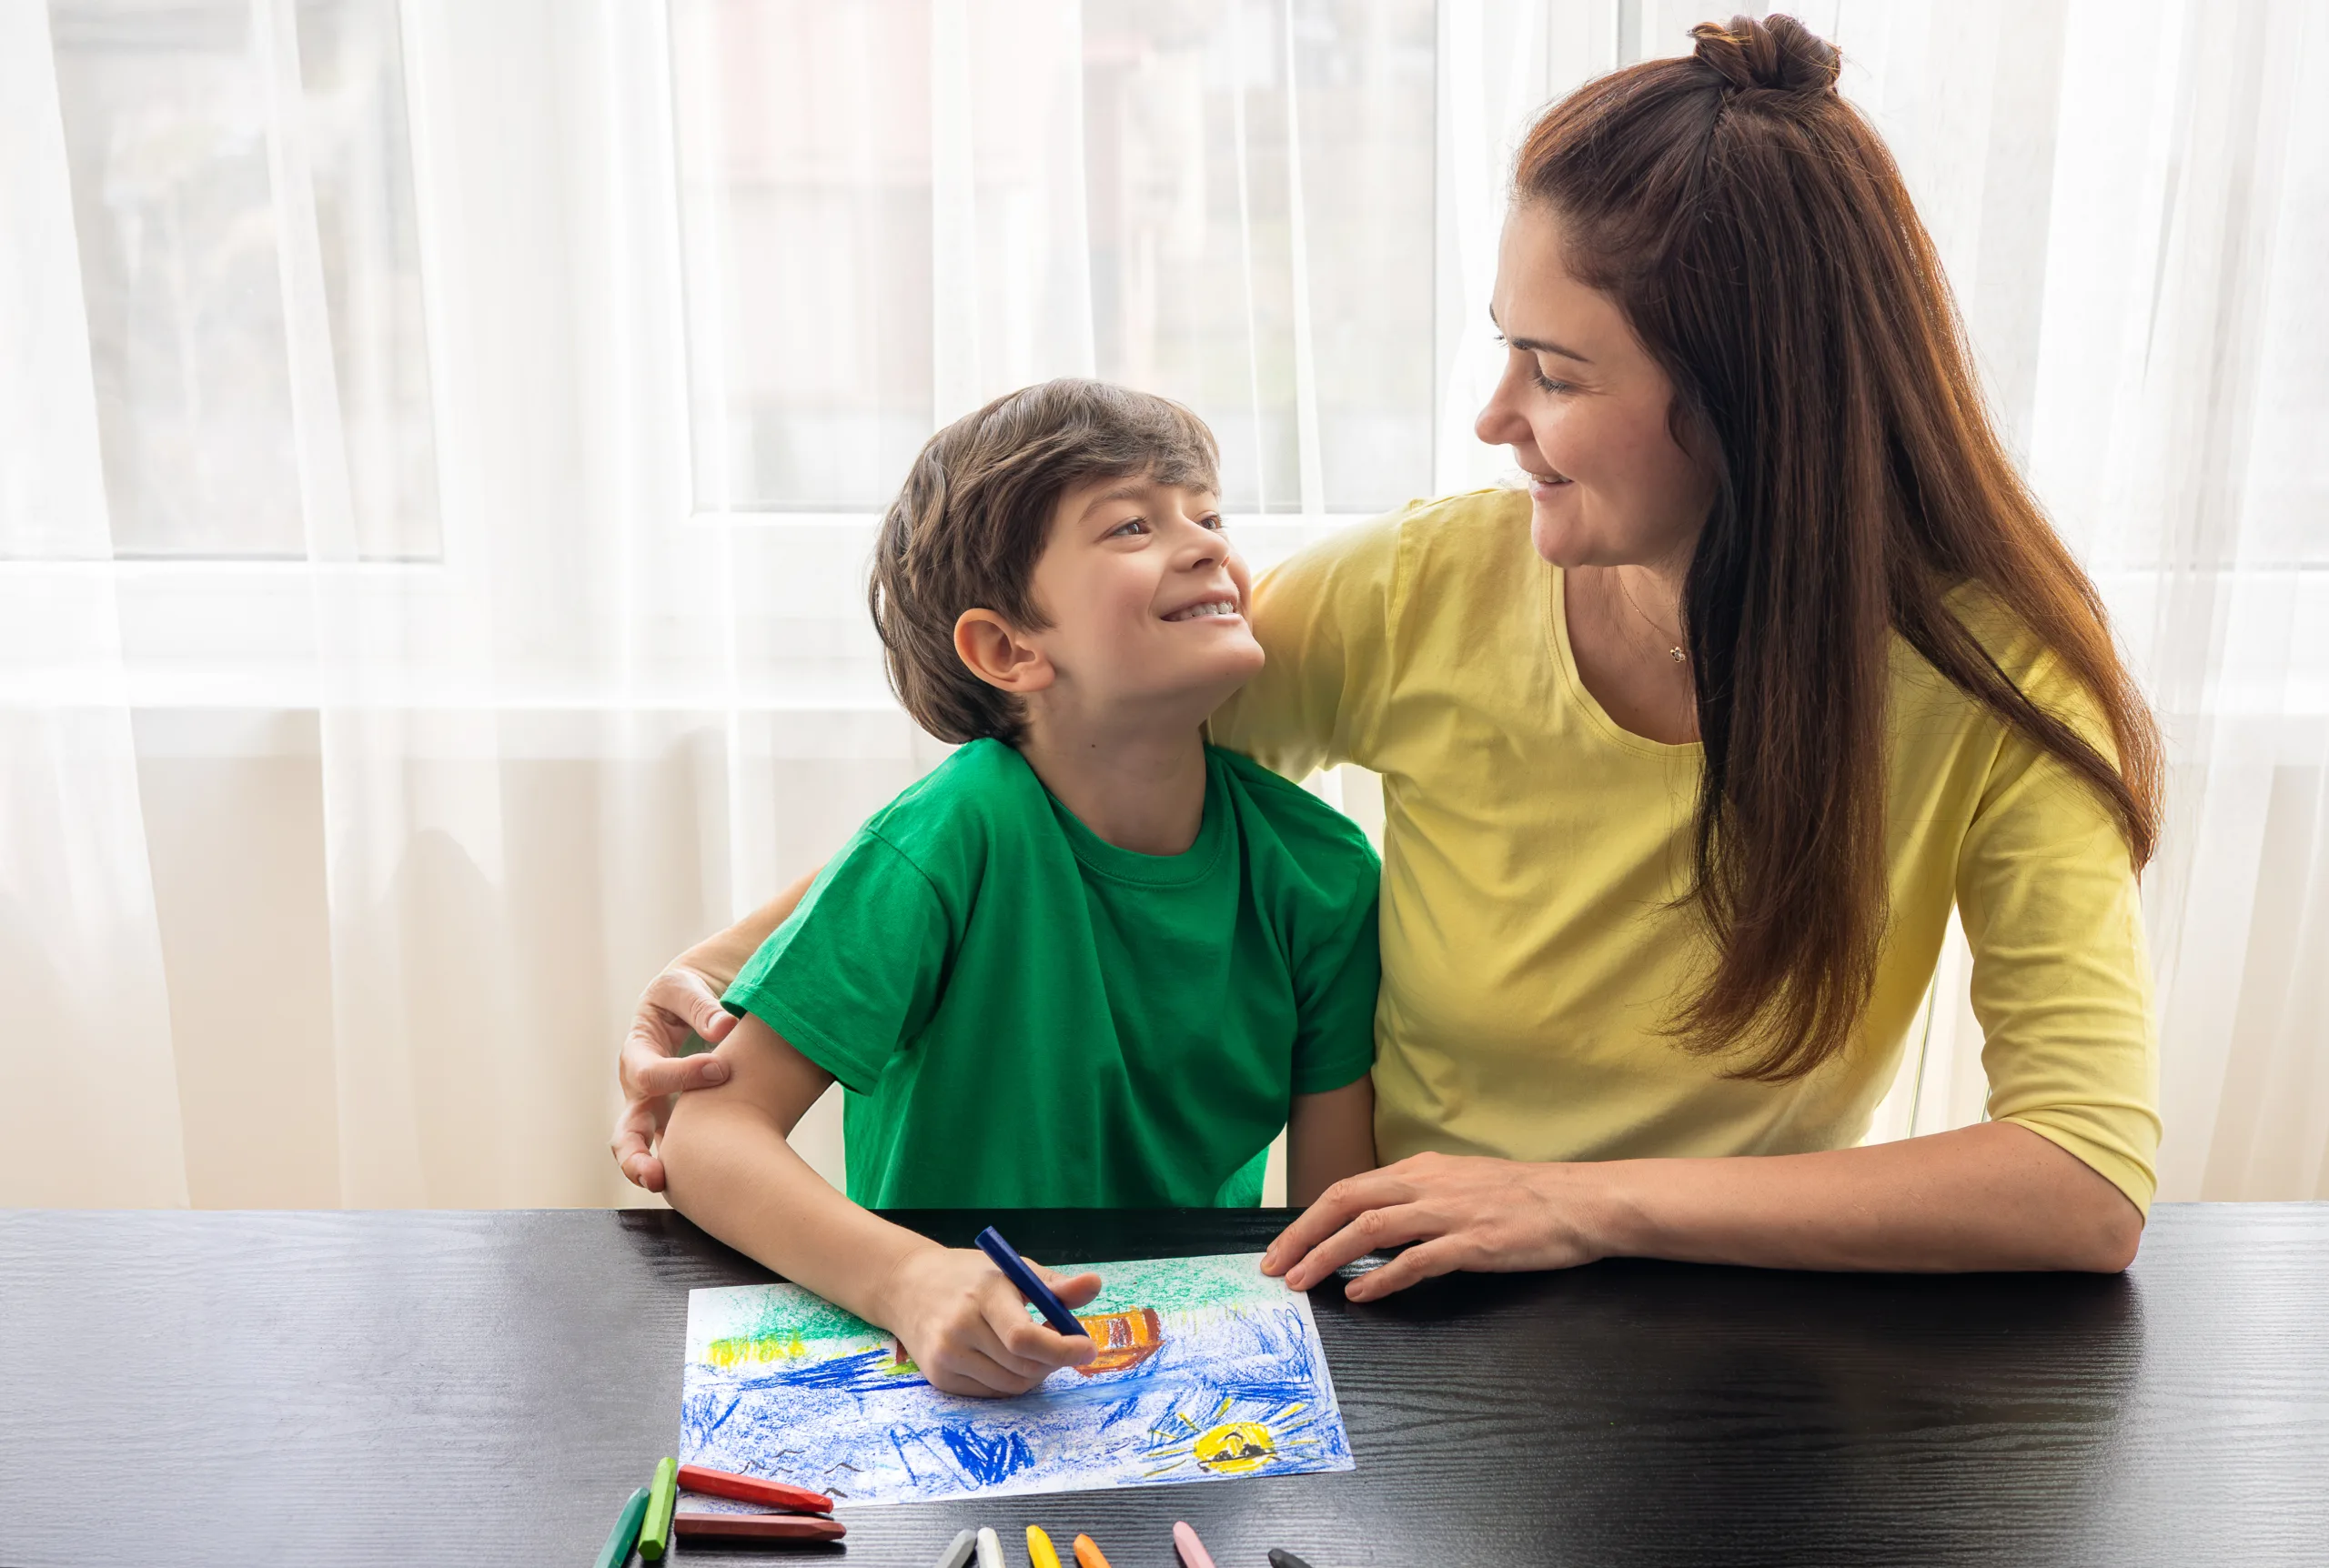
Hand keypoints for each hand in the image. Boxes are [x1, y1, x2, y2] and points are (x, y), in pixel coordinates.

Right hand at [612, 965, 738, 1191]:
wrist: (689, 1006)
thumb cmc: (682, 994)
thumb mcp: (685, 987)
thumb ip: (701, 1006)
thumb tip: (725, 1027)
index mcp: (637, 1052)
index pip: (650, 1074)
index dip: (682, 1074)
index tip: (720, 1069)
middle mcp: (640, 1090)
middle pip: (626, 1131)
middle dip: (636, 1155)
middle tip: (657, 1174)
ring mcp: (656, 1112)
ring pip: (645, 1152)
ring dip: (652, 1172)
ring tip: (670, 1188)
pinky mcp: (678, 1123)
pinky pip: (676, 1150)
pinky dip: (687, 1169)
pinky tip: (713, 1184)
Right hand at [878, 1246, 1103, 1397]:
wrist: (907, 1286)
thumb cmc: (970, 1276)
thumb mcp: (1013, 1270)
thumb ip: (1055, 1286)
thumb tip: (1096, 1284)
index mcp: (983, 1294)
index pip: (1025, 1337)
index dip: (1061, 1349)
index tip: (1088, 1348)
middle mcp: (960, 1327)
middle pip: (1023, 1365)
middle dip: (1054, 1361)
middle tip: (1065, 1346)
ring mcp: (946, 1356)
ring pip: (1011, 1384)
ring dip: (1035, 1373)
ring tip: (1035, 1349)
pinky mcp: (939, 1377)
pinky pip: (992, 1392)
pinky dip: (1011, 1381)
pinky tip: (1007, 1358)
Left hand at [1258, 1151, 1618, 1301]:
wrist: (1584, 1202)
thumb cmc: (1527, 1198)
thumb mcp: (1464, 1186)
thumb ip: (1420, 1201)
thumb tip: (1376, 1227)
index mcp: (1423, 1170)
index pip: (1350, 1188)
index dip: (1309, 1217)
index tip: (1282, 1246)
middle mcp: (1429, 1184)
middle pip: (1347, 1201)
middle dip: (1302, 1234)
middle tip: (1273, 1266)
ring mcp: (1451, 1212)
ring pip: (1371, 1228)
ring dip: (1328, 1255)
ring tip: (1302, 1281)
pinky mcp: (1475, 1243)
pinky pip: (1417, 1260)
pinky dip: (1382, 1278)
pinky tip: (1362, 1295)